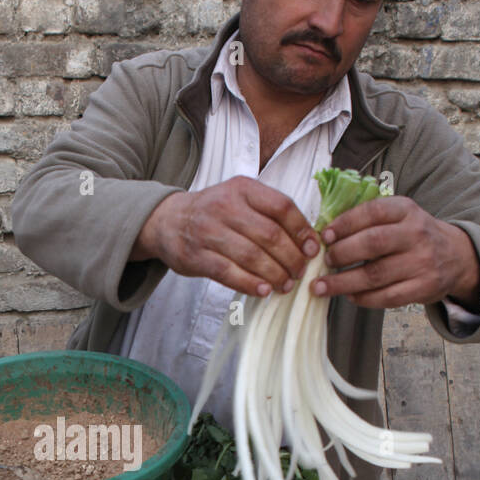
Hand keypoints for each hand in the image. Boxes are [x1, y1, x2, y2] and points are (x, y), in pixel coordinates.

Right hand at [131, 177, 321, 297]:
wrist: (167, 221)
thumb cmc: (213, 212)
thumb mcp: (239, 198)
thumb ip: (269, 213)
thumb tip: (306, 241)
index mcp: (243, 189)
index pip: (281, 207)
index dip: (302, 231)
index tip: (312, 249)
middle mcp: (225, 206)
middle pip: (270, 235)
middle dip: (291, 258)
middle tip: (299, 272)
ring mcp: (209, 231)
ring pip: (252, 256)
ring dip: (274, 275)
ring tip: (285, 284)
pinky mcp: (197, 256)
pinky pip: (229, 273)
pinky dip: (251, 284)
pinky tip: (264, 291)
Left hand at [312, 195, 479, 309]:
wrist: (456, 256)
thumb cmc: (414, 236)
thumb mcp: (399, 216)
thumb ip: (368, 220)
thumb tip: (326, 235)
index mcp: (406, 210)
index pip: (373, 212)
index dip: (345, 224)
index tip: (325, 236)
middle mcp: (416, 234)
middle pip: (372, 244)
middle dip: (342, 254)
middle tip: (325, 261)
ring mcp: (422, 262)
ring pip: (375, 275)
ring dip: (343, 282)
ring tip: (322, 286)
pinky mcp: (424, 288)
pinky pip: (387, 297)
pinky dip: (363, 298)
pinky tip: (349, 295)